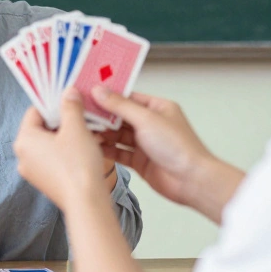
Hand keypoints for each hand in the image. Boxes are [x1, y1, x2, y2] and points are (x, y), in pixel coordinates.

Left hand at [14, 89, 108, 211]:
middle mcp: (22, 156)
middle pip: (41, 128)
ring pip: (49, 144)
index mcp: (24, 140)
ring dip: (67, 135)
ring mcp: (33, 171)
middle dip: (63, 120)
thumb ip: (70, 107)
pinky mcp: (45, 182)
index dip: (54, 103)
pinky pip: (53, 159)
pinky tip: (85, 148)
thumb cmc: (78, 163)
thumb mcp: (76, 128)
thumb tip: (67, 92)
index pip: (34, 111)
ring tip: (88, 131)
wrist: (86, 202)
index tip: (70, 100)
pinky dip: (67, 151)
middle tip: (82, 116)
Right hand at [88, 87, 217, 209]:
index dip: (107, 95)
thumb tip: (99, 90)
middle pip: (120, 116)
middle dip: (101, 116)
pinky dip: (107, 150)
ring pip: (117, 135)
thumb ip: (120, 105)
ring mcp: (145, 143)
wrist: (191, 181)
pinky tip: (92, 147)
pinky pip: (119, 152)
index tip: (86, 93)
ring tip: (82, 130)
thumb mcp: (146, 119)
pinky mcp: (140, 161)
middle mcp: (151, 124)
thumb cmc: (178, 146)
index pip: (127, 97)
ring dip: (102, 133)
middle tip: (79, 113)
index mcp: (157, 107)